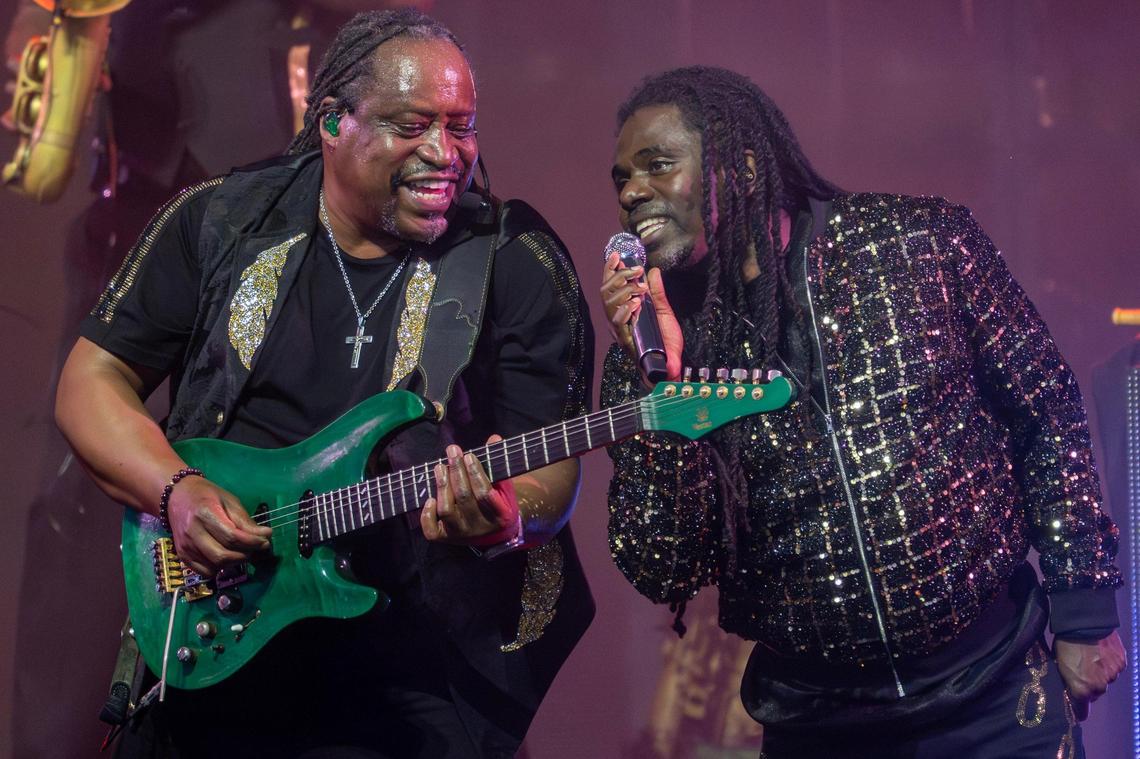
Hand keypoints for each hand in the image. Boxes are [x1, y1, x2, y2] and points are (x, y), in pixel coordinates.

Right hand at [165, 476, 272, 576]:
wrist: (177, 496)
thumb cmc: (206, 495)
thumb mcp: (229, 501)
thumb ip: (244, 520)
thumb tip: (265, 536)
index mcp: (205, 514)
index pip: (232, 536)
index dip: (252, 542)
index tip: (266, 540)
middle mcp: (192, 532)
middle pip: (223, 555)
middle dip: (245, 555)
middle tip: (256, 548)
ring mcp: (185, 546)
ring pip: (215, 566)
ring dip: (234, 562)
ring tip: (242, 551)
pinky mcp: (182, 555)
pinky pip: (205, 571)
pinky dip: (219, 568)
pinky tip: (226, 556)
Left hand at [420, 437, 520, 545]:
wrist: (493, 531)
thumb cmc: (498, 501)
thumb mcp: (503, 485)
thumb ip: (498, 463)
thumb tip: (494, 438)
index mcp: (499, 515)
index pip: (485, 494)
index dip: (475, 473)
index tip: (468, 456)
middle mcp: (480, 527)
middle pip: (464, 498)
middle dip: (456, 471)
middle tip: (452, 451)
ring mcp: (461, 533)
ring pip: (447, 511)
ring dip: (442, 486)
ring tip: (439, 467)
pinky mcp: (446, 538)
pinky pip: (432, 531)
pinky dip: (427, 515)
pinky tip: (429, 499)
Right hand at [600, 252, 682, 384]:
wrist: (671, 364)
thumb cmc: (666, 341)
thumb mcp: (664, 311)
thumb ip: (658, 292)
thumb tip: (654, 271)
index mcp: (623, 310)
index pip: (610, 287)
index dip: (610, 270)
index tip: (617, 255)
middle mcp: (617, 320)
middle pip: (606, 292)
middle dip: (620, 276)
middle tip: (637, 270)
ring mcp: (619, 330)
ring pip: (609, 304)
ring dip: (625, 290)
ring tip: (640, 288)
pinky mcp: (626, 340)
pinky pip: (618, 322)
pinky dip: (625, 309)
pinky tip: (635, 303)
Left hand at [1055, 631, 1125, 719]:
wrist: (1084, 623)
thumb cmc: (1065, 643)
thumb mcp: (1059, 664)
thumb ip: (1067, 681)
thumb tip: (1070, 689)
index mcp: (1082, 689)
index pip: (1082, 712)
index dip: (1078, 710)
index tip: (1076, 709)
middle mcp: (1100, 686)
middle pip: (1095, 694)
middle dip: (1088, 687)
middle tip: (1080, 672)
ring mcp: (1113, 675)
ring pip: (1105, 680)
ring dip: (1099, 674)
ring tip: (1090, 659)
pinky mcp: (1122, 663)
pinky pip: (1114, 669)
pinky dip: (1108, 664)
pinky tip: (1100, 653)